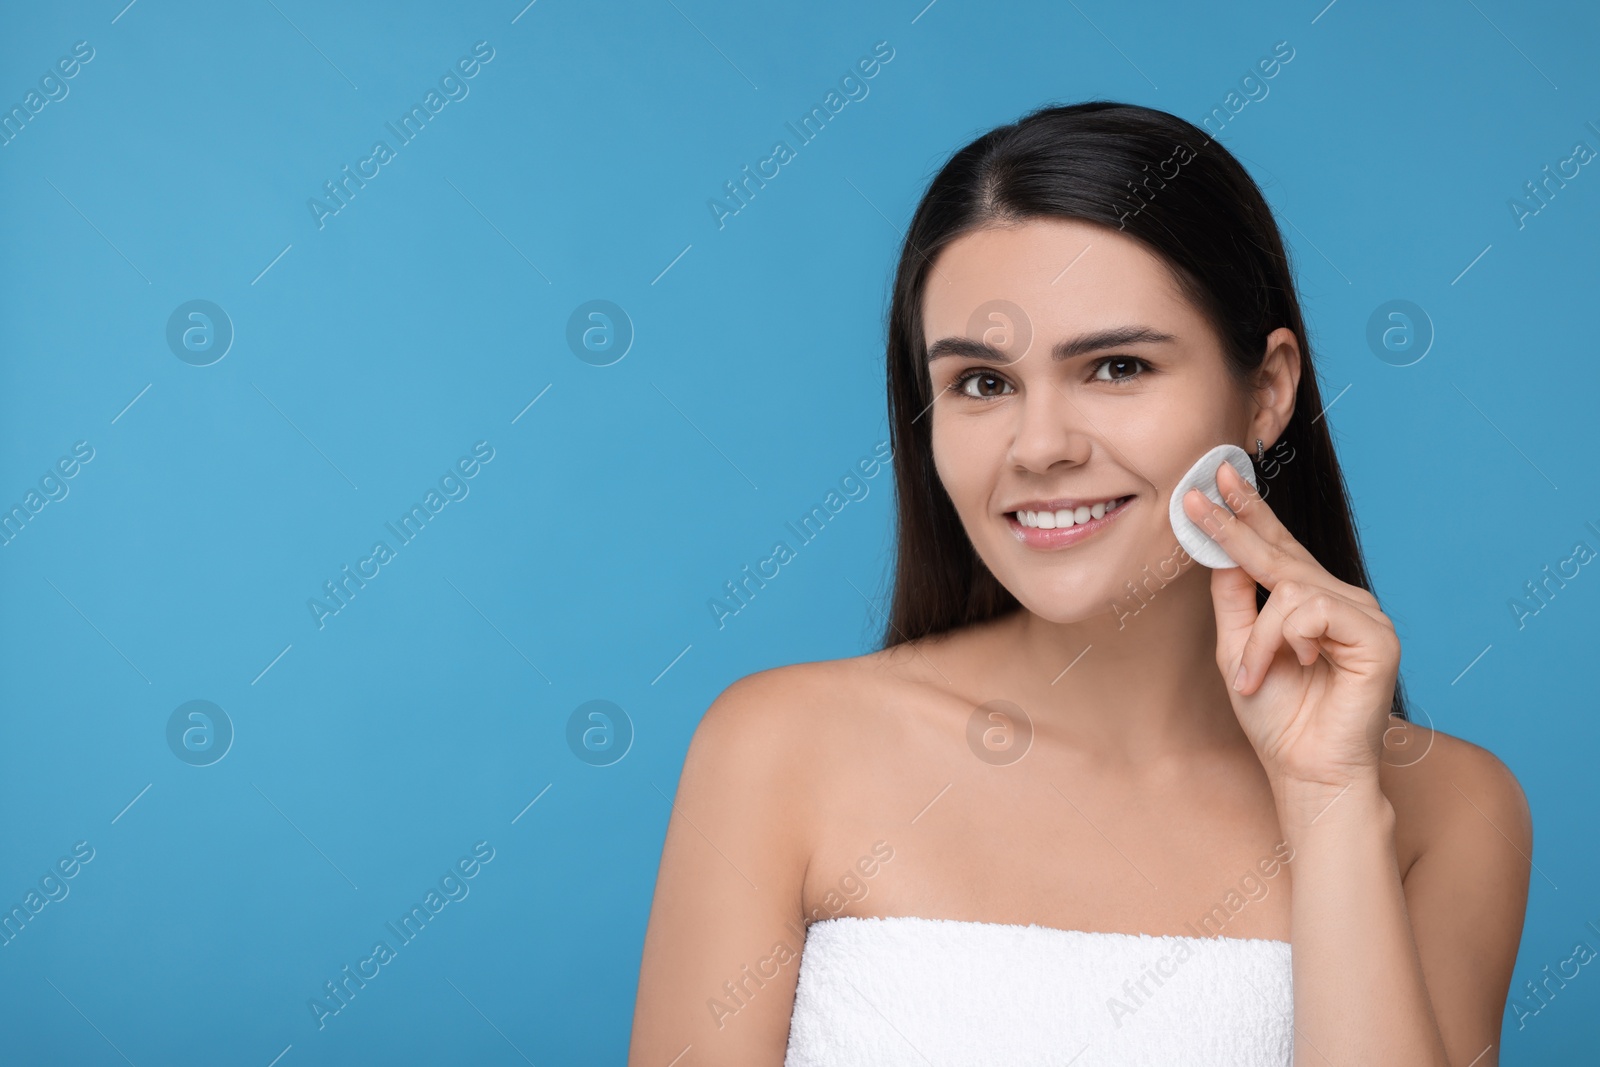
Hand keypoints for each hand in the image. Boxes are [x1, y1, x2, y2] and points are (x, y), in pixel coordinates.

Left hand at [1180, 460, 1398, 792]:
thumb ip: (1234, 600)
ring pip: (1290, 589)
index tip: (1219, 477)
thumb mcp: (1238, 650)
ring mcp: (1363, 614)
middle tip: (1199, 493)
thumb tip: (1220, 548)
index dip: (1248, 513)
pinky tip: (1300, 668)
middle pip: (1281, 552)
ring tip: (1255, 676)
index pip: (1277, 548)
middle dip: (1236, 524)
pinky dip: (1286, 643)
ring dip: (1259, 638)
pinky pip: (1311, 613)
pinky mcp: (1378, 636)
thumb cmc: (1276, 716)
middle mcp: (1340, 600)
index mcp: (1310, 601)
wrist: (1306, 769)